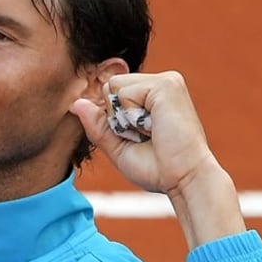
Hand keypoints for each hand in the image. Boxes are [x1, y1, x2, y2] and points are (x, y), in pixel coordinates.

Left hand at [70, 70, 214, 194]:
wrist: (184, 179)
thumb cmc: (157, 168)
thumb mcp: (118, 147)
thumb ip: (98, 126)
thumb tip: (76, 104)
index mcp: (154, 95)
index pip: (112, 94)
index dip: (114, 119)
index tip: (140, 138)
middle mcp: (161, 83)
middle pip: (110, 87)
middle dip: (117, 118)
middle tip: (145, 136)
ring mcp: (166, 81)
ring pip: (114, 87)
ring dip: (123, 118)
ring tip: (150, 132)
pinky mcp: (166, 85)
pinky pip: (123, 93)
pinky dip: (130, 116)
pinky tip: (153, 127)